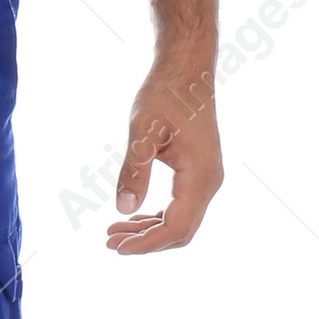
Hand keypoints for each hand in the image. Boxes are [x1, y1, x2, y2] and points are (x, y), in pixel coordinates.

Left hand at [108, 52, 222, 253]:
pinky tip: (134, 215)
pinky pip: (181, 207)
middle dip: (146, 242)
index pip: (175, 227)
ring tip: (115, 232)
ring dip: (150, 231)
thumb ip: (134, 171)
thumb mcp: (142, 132)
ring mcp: (207, 178)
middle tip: (109, 242)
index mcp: (199, 176)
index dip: (146, 244)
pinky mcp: (199, 172)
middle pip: (181, 231)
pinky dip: (158, 216)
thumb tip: (122, 209)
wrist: (186, 71)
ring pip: (182, 221)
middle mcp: (209, 182)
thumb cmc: (165, 95)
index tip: (116, 247)